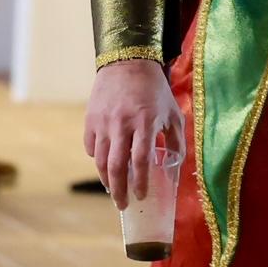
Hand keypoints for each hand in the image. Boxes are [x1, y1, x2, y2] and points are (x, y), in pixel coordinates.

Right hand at [85, 58, 180, 206]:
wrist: (127, 62)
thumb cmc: (155, 90)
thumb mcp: (172, 113)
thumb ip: (176, 140)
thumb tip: (176, 165)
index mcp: (145, 123)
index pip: (141, 160)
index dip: (140, 182)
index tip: (141, 195)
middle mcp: (122, 124)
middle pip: (116, 166)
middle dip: (119, 190)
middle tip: (123, 204)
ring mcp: (103, 122)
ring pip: (100, 159)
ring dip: (106, 179)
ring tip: (113, 189)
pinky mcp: (90, 119)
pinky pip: (90, 146)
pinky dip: (97, 159)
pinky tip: (104, 165)